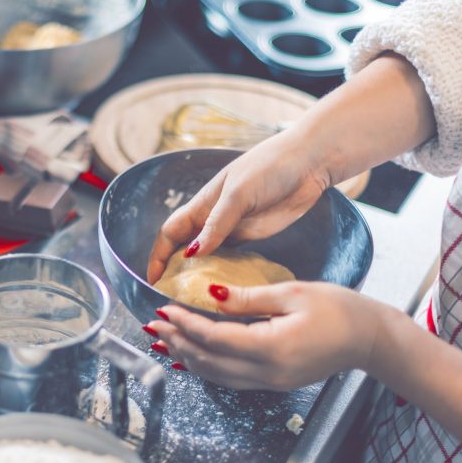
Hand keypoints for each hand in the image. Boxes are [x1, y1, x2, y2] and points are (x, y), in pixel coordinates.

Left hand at [145, 281, 392, 390]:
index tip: (163, 309)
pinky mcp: (273, 382)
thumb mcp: (291, 293)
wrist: (371, 339)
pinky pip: (230, 379)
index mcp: (272, 347)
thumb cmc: (339, 309)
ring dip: (187, 357)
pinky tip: (191, 357)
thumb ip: (247, 298)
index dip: (185, 324)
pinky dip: (206, 367)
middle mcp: (268, 371)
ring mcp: (270, 381)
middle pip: (209, 361)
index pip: (215, 338)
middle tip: (152, 325)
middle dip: (177, 342)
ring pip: (216, 375)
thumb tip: (211, 294)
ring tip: (163, 340)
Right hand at [146, 54, 436, 284]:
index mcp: (203, 204)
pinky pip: (230, 258)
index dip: (158, 256)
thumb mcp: (238, 194)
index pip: (170, 234)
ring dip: (198, 275)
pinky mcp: (251, 236)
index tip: (153, 279)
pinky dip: (222, 273)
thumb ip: (216, 225)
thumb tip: (191, 254)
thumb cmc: (269, 168)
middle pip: (184, 248)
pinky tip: (223, 288)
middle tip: (172, 297)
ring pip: (206, 256)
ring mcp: (232, 228)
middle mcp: (212, 218)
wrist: (308, 163)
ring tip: (194, 300)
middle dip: (173, 271)